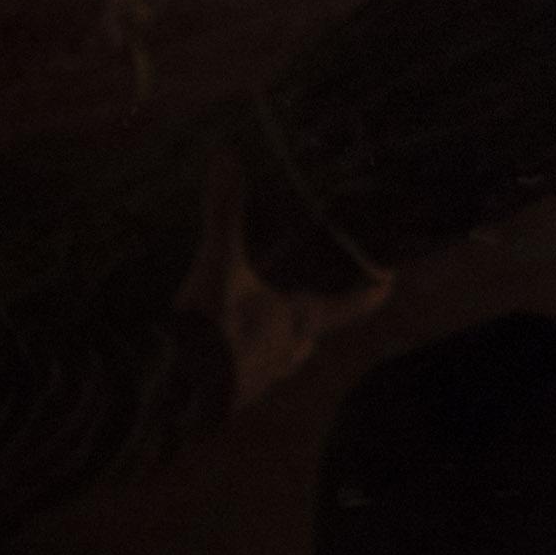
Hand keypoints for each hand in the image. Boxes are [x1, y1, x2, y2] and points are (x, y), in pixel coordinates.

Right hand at [181, 152, 389, 413]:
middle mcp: (288, 354)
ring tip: (261, 320)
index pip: (355, 305)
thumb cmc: (206, 328)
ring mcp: (259, 382)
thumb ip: (224, 211)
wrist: (166, 398)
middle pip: (314, 333)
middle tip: (309, 296)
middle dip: (314, 316)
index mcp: (300, 321)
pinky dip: (240, 362)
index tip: (390, 280)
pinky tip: (219, 349)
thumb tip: (225, 153)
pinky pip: (246, 378)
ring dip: (275, 340)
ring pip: (281, 357)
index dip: (373, 292)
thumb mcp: (217, 265)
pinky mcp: (226, 401)